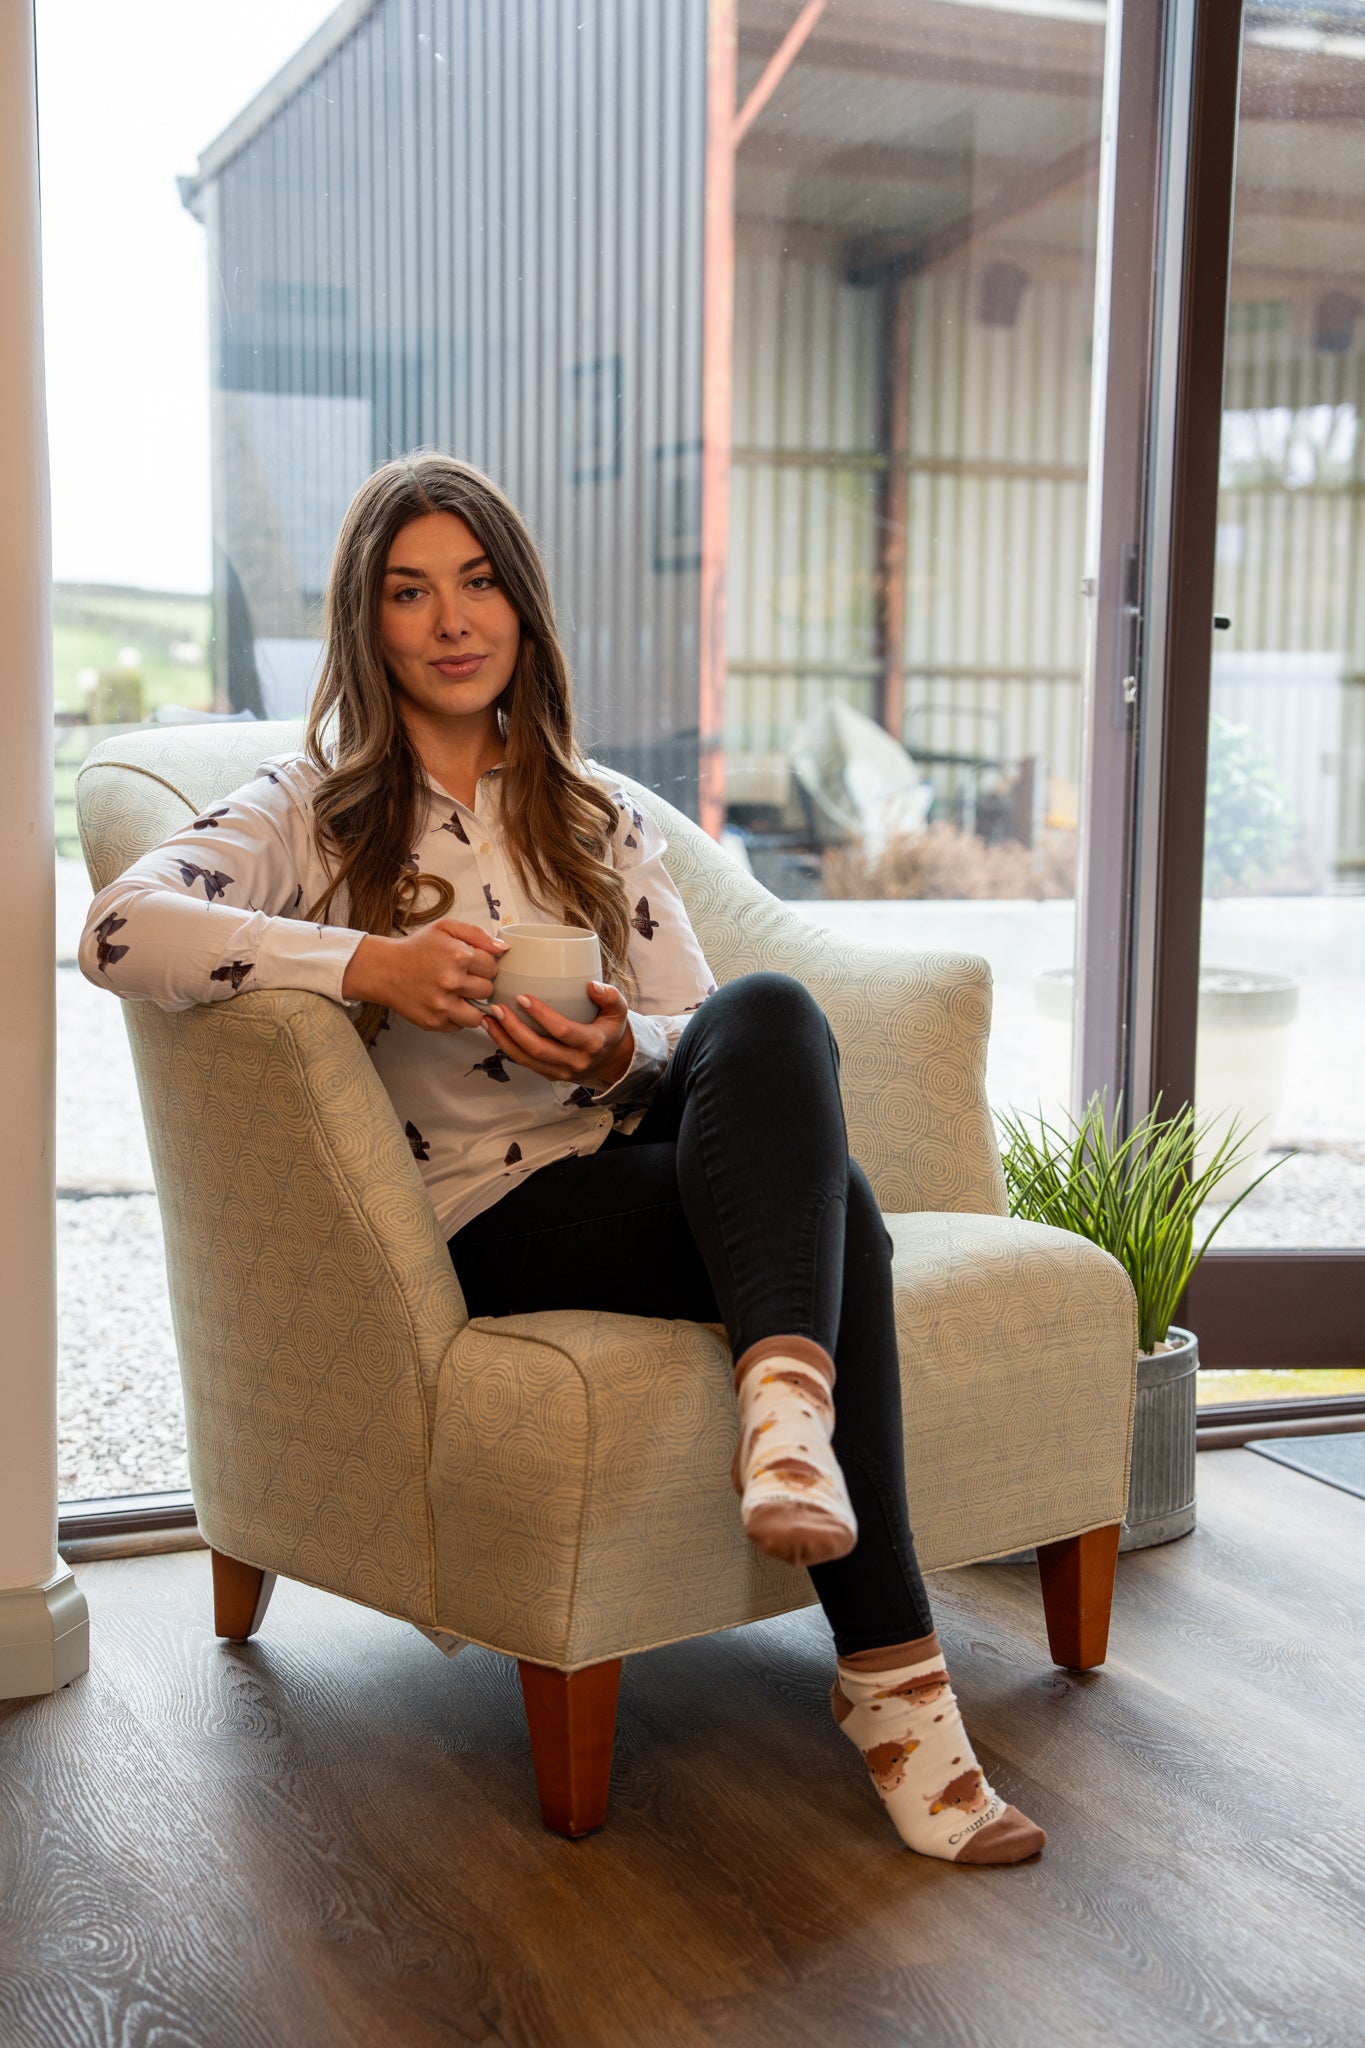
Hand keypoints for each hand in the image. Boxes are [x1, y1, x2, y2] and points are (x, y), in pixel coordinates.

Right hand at [341, 920, 507, 1030]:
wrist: (383, 970)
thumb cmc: (416, 948)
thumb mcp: (445, 928)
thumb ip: (477, 934)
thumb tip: (503, 948)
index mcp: (458, 955)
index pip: (492, 967)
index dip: (482, 966)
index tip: (469, 965)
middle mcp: (451, 981)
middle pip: (488, 990)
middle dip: (478, 985)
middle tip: (461, 979)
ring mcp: (442, 1004)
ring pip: (478, 1015)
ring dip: (471, 1006)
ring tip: (458, 995)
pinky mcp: (433, 1021)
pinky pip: (459, 1026)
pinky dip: (455, 1017)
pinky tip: (444, 1004)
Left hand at [479, 981, 634, 1089]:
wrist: (611, 1062)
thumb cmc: (610, 1029)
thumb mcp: (619, 1011)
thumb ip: (610, 996)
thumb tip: (592, 985)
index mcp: (591, 1044)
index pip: (563, 1031)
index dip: (542, 1015)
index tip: (522, 997)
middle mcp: (574, 1062)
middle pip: (538, 1049)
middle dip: (514, 1029)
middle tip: (496, 1008)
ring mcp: (559, 1072)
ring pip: (526, 1059)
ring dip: (503, 1039)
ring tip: (487, 1019)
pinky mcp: (548, 1075)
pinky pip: (523, 1062)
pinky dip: (505, 1046)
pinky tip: (493, 1030)